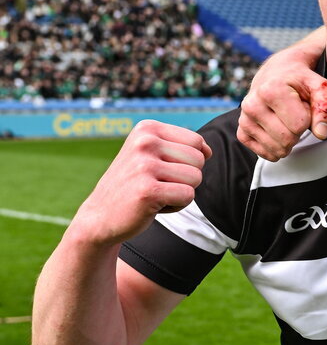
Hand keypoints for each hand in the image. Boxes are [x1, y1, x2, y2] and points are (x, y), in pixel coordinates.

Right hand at [72, 121, 211, 246]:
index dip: (187, 161)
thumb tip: (209, 150)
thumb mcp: (152, 155)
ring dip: (180, 192)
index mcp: (147, 128)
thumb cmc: (133, 184)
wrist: (100, 217)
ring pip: (196, 178)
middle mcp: (145, 142)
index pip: (197, 141)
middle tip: (156, 184)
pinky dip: (176, 206)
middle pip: (199, 160)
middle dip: (185, 178)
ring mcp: (144, 165)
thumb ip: (182, 147)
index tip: (160, 169)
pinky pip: (188, 196)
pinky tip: (152, 205)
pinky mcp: (148, 190)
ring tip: (155, 193)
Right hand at [237, 60, 326, 160]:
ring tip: (287, 119)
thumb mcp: (319, 86)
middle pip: (287, 139)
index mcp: (270, 91)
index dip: (308, 119)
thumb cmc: (299, 80)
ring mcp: (245, 120)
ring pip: (277, 150)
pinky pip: (265, 153)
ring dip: (289, 139)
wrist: (277, 73)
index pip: (299, 125)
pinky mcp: (242, 132)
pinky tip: (278, 129)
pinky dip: (277, 146)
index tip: (303, 106)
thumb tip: (321, 133)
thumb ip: (325, 108)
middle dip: (299, 131)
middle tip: (296, 114)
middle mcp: (252, 105)